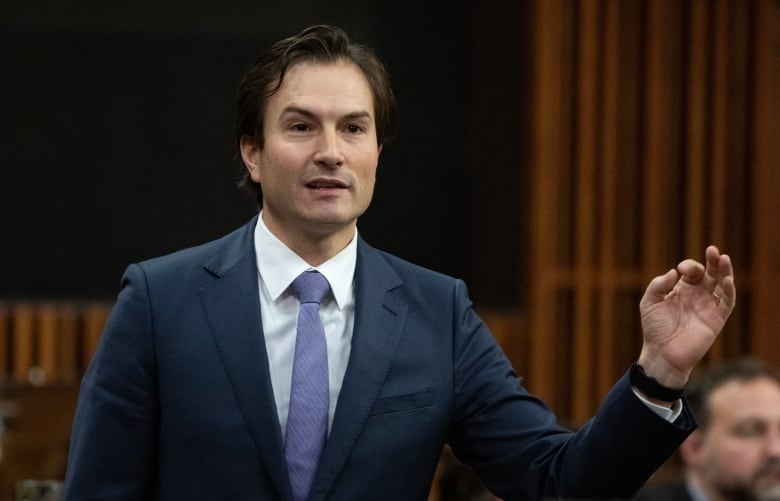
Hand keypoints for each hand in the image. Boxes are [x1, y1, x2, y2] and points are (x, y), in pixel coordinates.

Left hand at [637, 245, 735, 388]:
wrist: (662, 353)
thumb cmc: (654, 329)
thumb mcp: (649, 303)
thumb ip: (658, 285)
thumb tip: (674, 272)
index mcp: (681, 290)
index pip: (691, 271)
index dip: (689, 266)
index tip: (681, 271)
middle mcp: (697, 296)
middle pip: (710, 274)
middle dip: (712, 261)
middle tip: (713, 250)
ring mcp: (708, 306)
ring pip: (721, 284)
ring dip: (724, 271)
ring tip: (724, 258)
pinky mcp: (716, 319)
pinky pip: (727, 302)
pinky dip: (729, 290)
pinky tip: (727, 280)